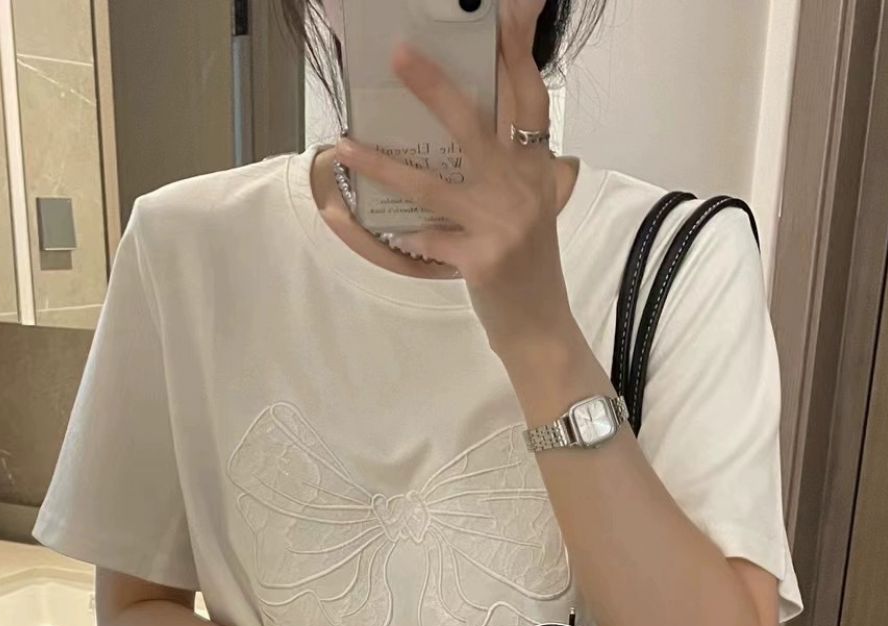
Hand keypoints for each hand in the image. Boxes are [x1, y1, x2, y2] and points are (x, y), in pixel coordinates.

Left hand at [335, 0, 578, 364]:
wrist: (542, 330)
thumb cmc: (526, 268)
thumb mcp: (526, 208)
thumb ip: (506, 166)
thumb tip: (459, 120)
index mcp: (535, 167)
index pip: (528, 96)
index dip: (515, 51)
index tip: (506, 9)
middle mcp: (523, 188)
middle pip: (474, 123)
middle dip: (433, 86)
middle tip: (399, 55)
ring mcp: (503, 224)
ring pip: (433, 184)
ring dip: (382, 165)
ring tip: (346, 147)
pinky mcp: (483, 260)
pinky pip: (428, 238)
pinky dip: (404, 236)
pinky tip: (387, 233)